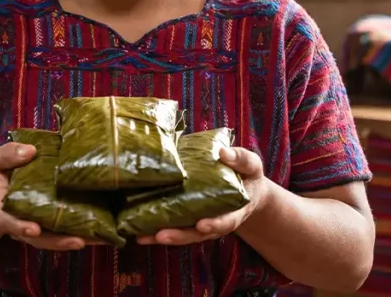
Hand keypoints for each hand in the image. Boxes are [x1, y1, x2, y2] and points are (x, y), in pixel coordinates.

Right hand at [0, 142, 94, 250]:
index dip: (21, 227)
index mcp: (2, 209)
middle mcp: (19, 224)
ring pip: (53, 239)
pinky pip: (61, 232)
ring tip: (98, 238)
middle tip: (78, 241)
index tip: (34, 229)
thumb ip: (8, 155)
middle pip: (37, 238)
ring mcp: (34, 226)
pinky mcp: (47, 224)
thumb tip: (30, 150)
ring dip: (74, 240)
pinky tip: (100, 232)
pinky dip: (80, 233)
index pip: (9, 222)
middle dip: (58, 241)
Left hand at [136, 147, 269, 245]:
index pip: (226, 221)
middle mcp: (216, 222)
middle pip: (197, 234)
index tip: (202, 225)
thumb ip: (241, 160)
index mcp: (234, 210)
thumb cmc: (247, 175)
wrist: (245, 189)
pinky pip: (173, 227)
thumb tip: (223, 153)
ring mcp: (200, 223)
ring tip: (143, 237)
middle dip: (179, 235)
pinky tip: (140, 232)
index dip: (214, 224)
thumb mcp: (251, 165)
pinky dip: (157, 232)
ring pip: (182, 235)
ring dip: (163, 237)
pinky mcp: (188, 219)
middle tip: (162, 235)